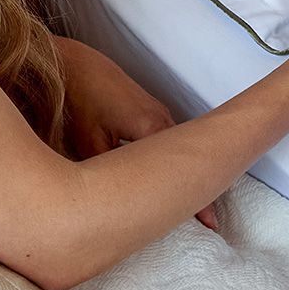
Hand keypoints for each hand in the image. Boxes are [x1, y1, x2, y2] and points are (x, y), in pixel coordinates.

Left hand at [57, 38, 218, 229]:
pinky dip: (177, 161)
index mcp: (152, 127)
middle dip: (200, 190)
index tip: (210, 224)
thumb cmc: (82, 100)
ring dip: (189, 175)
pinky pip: (173, 142)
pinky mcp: (151, 113)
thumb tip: (117, 201)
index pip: (181, 170)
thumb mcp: (89, 142)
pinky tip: (173, 177)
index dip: (197, 199)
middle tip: (210, 222)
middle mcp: (163, 119)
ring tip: (196, 205)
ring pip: (183, 152)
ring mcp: (159, 114)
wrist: (78, 66)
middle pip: (190, 160)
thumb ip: (107, 172)